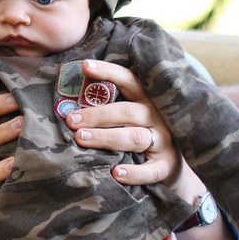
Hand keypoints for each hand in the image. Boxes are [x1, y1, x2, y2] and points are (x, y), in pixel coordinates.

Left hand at [66, 60, 235, 239]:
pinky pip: (152, 170)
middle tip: (71, 121)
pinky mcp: (167, 165)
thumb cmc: (136, 131)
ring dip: (106, 138)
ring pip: (135, 137)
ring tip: (81, 138)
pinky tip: (115, 173)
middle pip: (127, 111)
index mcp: (145, 99)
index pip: (129, 80)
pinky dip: (134, 173)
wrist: (169, 165)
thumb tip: (68, 100)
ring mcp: (164, 141)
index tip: (86, 66)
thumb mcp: (128, 113)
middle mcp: (157, 117)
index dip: (108, 72)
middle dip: (97, 115)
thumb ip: (108, 103)